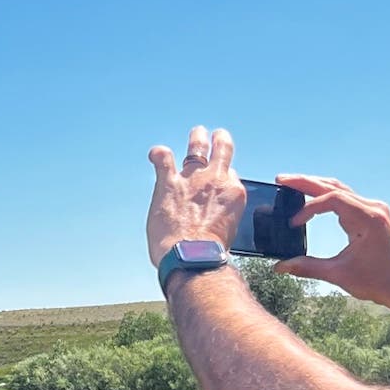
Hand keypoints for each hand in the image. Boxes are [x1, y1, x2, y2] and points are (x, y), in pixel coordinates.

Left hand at [146, 126, 246, 265]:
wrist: (192, 257)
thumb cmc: (208, 253)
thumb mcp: (228, 230)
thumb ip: (223, 213)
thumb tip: (214, 214)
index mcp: (234, 193)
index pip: (231, 175)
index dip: (224, 177)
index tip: (217, 183)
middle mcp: (216, 179)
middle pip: (222, 148)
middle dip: (219, 139)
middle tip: (216, 136)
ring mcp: (192, 178)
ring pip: (197, 145)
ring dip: (197, 137)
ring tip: (197, 132)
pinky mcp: (169, 183)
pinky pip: (163, 158)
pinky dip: (159, 154)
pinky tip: (156, 154)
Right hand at [274, 174, 389, 305]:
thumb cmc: (376, 281)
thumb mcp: (339, 274)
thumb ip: (307, 268)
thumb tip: (280, 266)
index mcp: (368, 219)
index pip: (333, 199)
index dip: (309, 208)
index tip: (294, 222)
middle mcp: (373, 208)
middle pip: (334, 187)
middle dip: (306, 183)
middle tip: (281, 180)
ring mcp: (374, 208)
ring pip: (340, 189)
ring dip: (315, 186)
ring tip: (291, 184)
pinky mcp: (372, 213)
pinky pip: (346, 198)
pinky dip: (327, 196)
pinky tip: (311, 196)